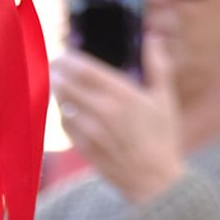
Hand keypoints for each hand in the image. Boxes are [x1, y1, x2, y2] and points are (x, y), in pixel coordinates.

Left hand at [49, 34, 183, 204]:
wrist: (154, 180)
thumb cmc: (162, 138)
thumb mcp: (165, 99)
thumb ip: (157, 66)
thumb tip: (152, 38)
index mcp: (123, 95)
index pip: (84, 69)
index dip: (69, 58)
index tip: (63, 53)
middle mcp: (104, 112)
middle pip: (66, 85)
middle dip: (56, 73)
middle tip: (54, 66)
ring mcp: (91, 132)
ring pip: (62, 104)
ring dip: (58, 92)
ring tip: (59, 84)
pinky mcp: (84, 148)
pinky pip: (65, 124)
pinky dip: (64, 113)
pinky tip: (69, 109)